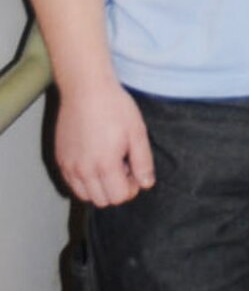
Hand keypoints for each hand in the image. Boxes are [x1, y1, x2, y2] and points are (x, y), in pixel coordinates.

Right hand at [55, 79, 154, 206]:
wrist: (87, 90)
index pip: (120, 197)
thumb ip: (143, 162)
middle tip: (123, 166)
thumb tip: (146, 184)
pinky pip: (72, 183)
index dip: (132, 188)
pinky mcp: (60, 159)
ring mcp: (68, 166)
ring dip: (100, 188)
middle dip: (117, 189)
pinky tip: (95, 160)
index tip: (135, 170)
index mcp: (105, 165)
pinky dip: (84, 181)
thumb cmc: (115, 108)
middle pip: (102, 201)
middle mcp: (83, 170)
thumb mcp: (137, 133)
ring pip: (85, 195)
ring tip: (109, 163)